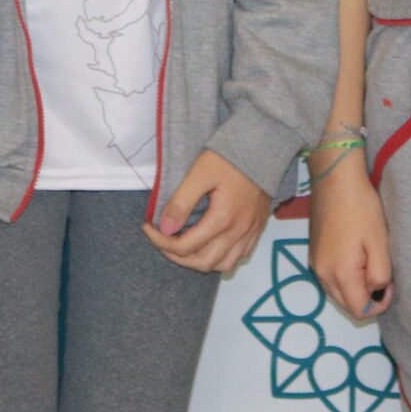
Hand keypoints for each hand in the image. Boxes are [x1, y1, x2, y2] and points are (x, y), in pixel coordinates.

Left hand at [144, 150, 272, 274]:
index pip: (185, 247)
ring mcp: (250, 232)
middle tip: (162, 241)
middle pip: (203, 263)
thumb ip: (181, 202)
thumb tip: (165, 229)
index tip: (147, 228)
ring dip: (200, 262)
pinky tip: (210, 245)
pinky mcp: (258, 228)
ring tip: (184, 247)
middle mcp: (238, 231)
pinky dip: (222, 258)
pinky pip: (240, 256)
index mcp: (222, 219)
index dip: (161, 242)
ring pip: (224, 265)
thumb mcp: (200, 173)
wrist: (263, 146)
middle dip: (177, 257)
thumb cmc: (229, 157)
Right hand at [307, 152, 391, 320]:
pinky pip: (329, 277)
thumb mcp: (379, 242)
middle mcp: (321, 273)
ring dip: (355, 289)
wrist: (334, 178)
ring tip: (371, 263)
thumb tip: (376, 290)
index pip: (359, 311)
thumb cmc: (361, 208)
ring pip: (336, 293)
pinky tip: (356, 256)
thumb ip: (380, 274)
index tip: (390, 284)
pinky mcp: (313, 252)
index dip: (379, 305)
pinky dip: (344, 277)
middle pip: (346, 305)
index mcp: (339, 274)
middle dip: (366, 299)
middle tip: (383, 276)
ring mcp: (314, 263)